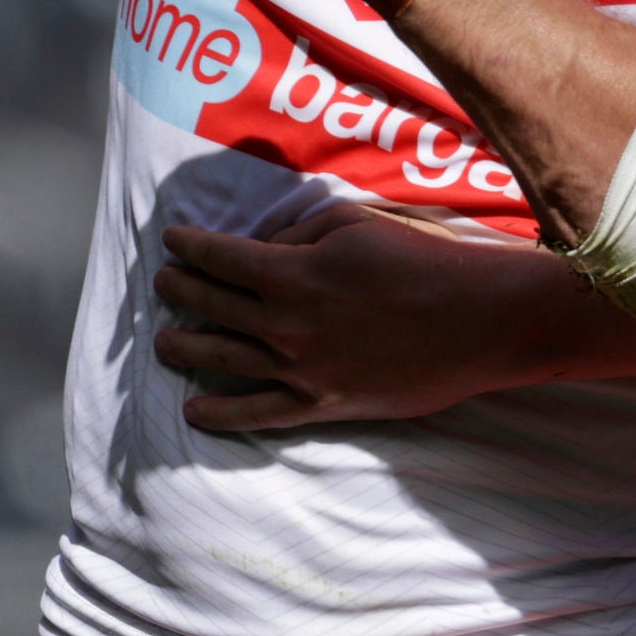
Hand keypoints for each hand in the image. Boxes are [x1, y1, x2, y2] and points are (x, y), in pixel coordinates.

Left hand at [151, 205, 575, 432]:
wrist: (473, 321)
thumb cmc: (419, 260)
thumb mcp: (353, 222)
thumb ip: (297, 233)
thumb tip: (261, 251)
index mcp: (289, 273)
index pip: (221, 258)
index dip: (191, 247)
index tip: (172, 241)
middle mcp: (284, 325)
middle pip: (214, 306)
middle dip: (181, 291)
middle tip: (161, 284)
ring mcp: (300, 370)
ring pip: (225, 359)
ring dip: (187, 348)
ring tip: (162, 342)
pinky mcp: (323, 404)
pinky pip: (259, 413)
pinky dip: (222, 413)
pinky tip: (195, 410)